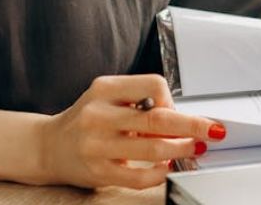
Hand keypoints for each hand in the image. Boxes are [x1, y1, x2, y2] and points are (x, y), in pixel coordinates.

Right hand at [33, 74, 224, 188]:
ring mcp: (97, 145)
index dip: (172, 99)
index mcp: (103, 89)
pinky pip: (139, 176)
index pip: (153, 85)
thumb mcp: (106, 98)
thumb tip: (181, 117)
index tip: (176, 110)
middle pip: (157, 118)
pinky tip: (167, 167)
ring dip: (181, 149)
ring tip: (193, 148)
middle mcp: (98, 115)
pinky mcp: (98, 171)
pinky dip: (161, 172)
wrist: (47, 146)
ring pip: (152, 149)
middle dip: (193, 125)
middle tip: (213, 130)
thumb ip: (138, 102)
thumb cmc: (86, 120)